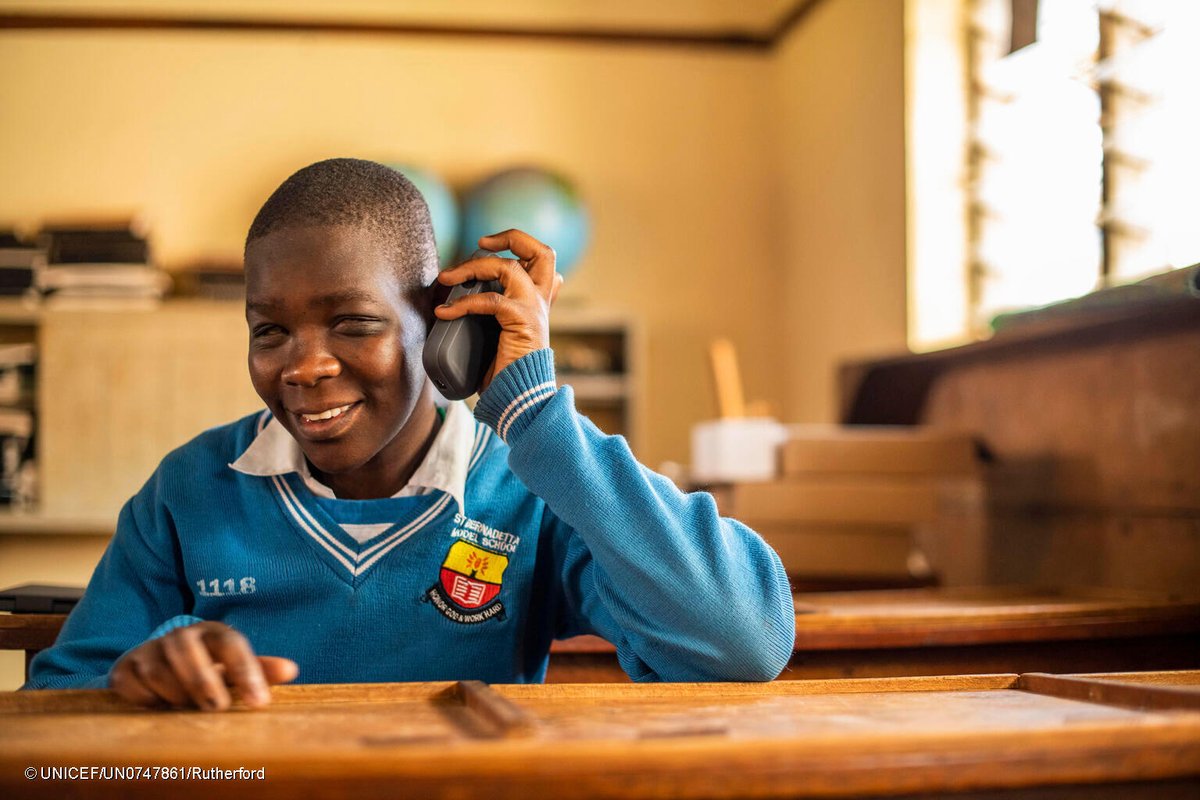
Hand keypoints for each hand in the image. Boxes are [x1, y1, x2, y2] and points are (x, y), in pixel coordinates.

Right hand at [109, 621, 297, 710]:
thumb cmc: (210, 667)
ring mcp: (149, 650)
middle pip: (188, 652)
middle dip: (203, 681)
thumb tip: (291, 670)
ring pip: (159, 671)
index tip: (259, 703)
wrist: (161, 663)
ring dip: (175, 694)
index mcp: (214, 633)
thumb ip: (261, 670)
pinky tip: (161, 708)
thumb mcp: (234, 667)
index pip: (232, 645)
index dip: (246, 672)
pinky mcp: (124, 668)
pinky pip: (132, 685)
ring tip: (187, 708)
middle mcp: (180, 636)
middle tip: (216, 707)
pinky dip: (147, 700)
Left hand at [433, 229, 563, 392]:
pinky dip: (463, 303)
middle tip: (482, 243)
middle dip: (512, 238)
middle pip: (542, 252)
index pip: (544, 260)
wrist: (520, 399)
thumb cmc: (506, 372)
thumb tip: (454, 302)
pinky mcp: (522, 321)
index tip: (489, 246)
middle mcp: (541, 302)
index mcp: (539, 302)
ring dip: (472, 266)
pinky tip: (444, 312)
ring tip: (447, 277)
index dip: (520, 245)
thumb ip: (492, 315)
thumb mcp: (500, 335)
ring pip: (508, 267)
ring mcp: (534, 309)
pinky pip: (489, 300)